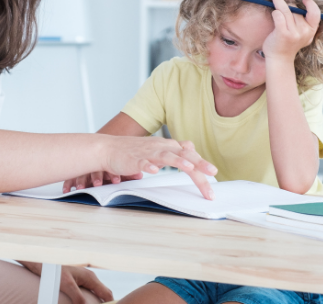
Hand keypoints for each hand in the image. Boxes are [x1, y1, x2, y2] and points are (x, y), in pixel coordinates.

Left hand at [19, 262, 113, 302]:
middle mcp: (90, 277)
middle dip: (105, 302)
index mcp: (90, 277)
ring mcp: (85, 278)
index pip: (107, 293)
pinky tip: (88, 302)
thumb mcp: (67, 285)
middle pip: (104, 292)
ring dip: (99, 300)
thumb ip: (78, 297)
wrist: (45, 264)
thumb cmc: (55, 272)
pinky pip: (91, 290)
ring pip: (97, 291)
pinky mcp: (79, 280)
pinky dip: (93, 298)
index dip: (110, 303)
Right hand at [71, 137, 216, 199]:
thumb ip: (174, 151)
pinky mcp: (133, 160)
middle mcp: (160, 147)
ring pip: (166, 156)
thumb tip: (189, 153)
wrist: (108, 149)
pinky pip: (142, 163)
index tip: (214, 175)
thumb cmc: (133, 152)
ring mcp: (147, 153)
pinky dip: (148, 166)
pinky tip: (154, 171)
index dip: (202, 164)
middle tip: (213, 174)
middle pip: (183, 155)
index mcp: (167, 147)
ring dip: (178, 162)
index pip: (189, 155)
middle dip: (199, 165)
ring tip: (190, 169)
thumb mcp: (157, 150)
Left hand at [263, 0, 319, 62]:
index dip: (311, 4)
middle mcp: (304, 31)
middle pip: (296, 9)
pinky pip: (279, 17)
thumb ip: (301, 22)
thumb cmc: (287, 44)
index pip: (315, 14)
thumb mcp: (299, 34)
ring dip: (279, 0)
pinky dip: (275, 12)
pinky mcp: (283, 34)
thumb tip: (294, 2)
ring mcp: (294, 33)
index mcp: (311, 30)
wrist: (279, 59)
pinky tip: (273, 10)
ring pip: (286, 10)